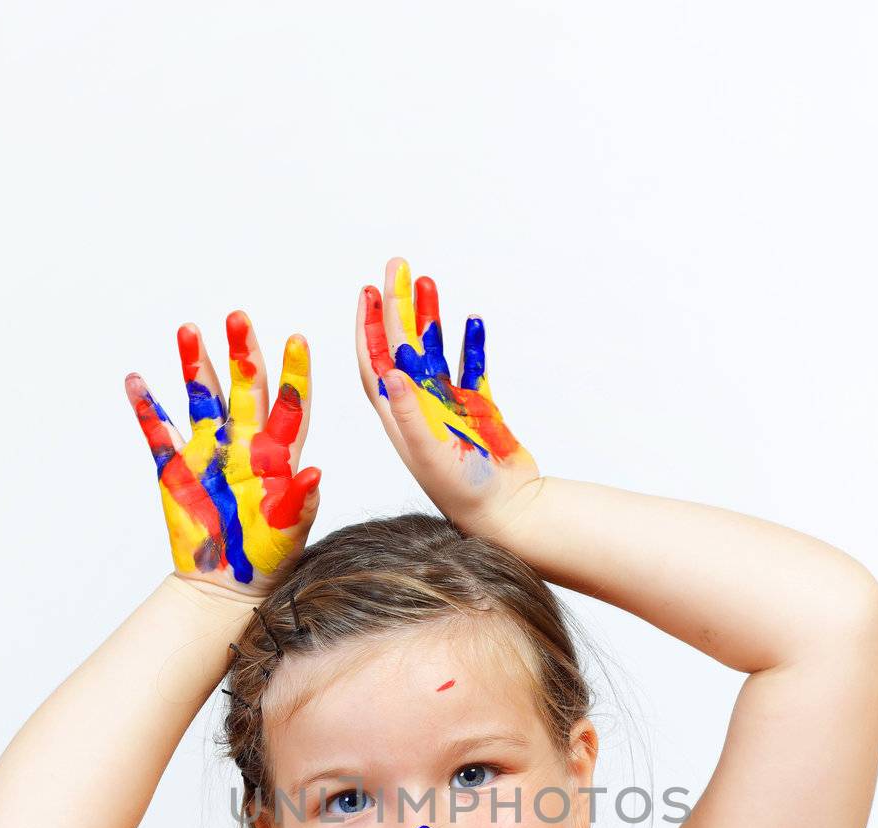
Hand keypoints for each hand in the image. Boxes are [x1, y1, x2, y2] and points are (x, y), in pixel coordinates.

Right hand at [126, 310, 320, 596]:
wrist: (225, 585)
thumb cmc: (266, 558)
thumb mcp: (291, 534)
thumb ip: (302, 503)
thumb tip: (316, 473)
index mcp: (278, 456)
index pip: (291, 406)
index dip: (294, 374)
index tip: (297, 339)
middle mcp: (244, 444)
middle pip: (245, 389)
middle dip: (242, 353)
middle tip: (238, 317)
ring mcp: (209, 452)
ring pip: (202, 398)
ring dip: (196, 365)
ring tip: (189, 330)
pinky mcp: (176, 468)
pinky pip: (159, 432)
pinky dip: (146, 408)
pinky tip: (136, 380)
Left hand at [356, 256, 541, 538]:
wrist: (509, 511)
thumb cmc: (464, 492)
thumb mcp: (429, 453)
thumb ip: (409, 414)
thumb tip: (389, 373)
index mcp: (400, 418)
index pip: (375, 365)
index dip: (369, 329)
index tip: (369, 292)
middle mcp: (420, 409)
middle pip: (401, 349)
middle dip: (397, 307)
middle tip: (397, 266)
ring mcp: (450, 408)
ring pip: (434, 353)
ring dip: (429, 318)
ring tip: (428, 282)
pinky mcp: (479, 411)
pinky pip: (471, 369)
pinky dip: (470, 345)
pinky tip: (471, 322)